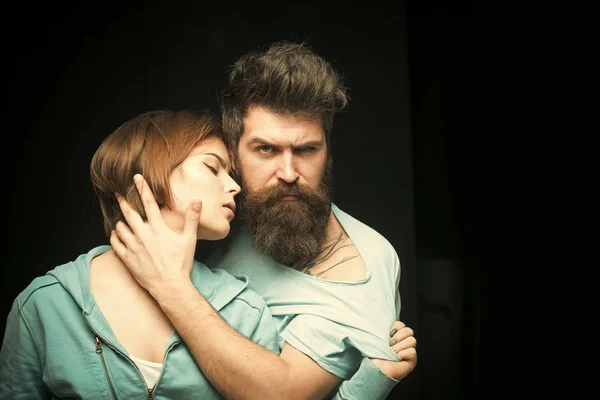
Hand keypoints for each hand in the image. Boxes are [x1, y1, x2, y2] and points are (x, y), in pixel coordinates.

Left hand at [110, 174, 200, 296]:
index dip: (142, 188)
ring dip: (120, 221)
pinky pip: (115, 243)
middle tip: (118, 193)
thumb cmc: (181, 263)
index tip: (136, 178)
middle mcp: (143, 235)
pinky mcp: (127, 258)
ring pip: (120, 228)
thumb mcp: (189, 239)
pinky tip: (116, 234)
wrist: (170, 286)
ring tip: (121, 218)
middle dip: (123, 201)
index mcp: (158, 228)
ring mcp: (133, 247)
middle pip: (129, 213)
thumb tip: (197, 201)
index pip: (149, 203)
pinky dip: (114, 236)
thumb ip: (192, 219)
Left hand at [370, 321, 416, 380]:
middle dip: (398, 337)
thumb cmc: (376, 355)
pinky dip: (403, 355)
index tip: (388, 335)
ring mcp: (409, 350)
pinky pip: (412, 351)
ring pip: (412, 340)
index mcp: (396, 335)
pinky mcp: (412, 359)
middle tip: (390, 344)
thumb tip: (383, 321)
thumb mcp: (377, 339)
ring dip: (399, 347)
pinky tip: (397, 358)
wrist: (376, 368)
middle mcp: (403, 342)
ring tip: (393, 352)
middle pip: (409, 331)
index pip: (401, 325)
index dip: (395, 328)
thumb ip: (382, 329)